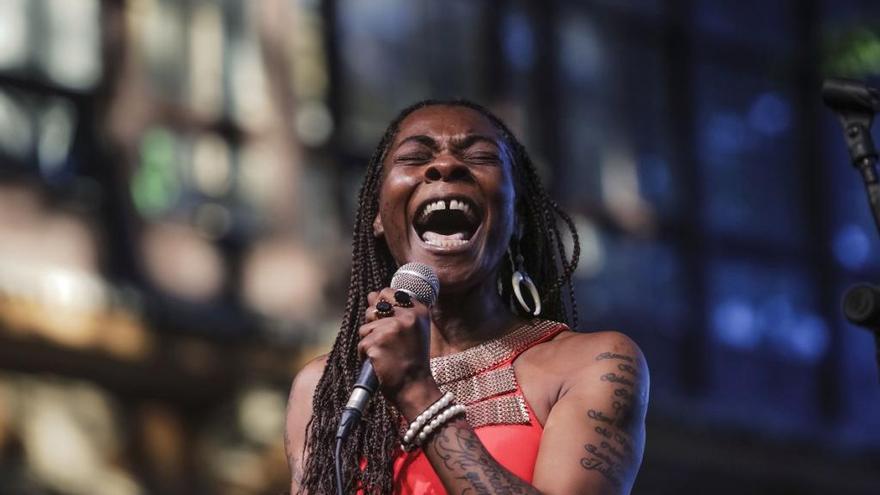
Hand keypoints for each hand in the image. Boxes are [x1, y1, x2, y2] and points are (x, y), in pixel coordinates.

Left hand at [358, 288, 439, 414]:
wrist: (414, 387)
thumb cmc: (412, 359)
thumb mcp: (414, 330)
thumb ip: (396, 310)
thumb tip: (371, 295)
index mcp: (418, 310)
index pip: (388, 292)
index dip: (382, 306)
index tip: (390, 323)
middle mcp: (406, 316)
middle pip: (374, 306)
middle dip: (373, 322)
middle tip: (386, 340)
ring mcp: (390, 329)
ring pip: (365, 327)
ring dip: (370, 341)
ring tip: (385, 353)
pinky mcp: (376, 343)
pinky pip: (361, 344)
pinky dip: (366, 355)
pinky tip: (380, 362)